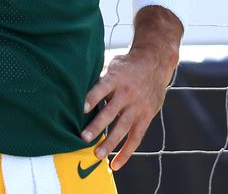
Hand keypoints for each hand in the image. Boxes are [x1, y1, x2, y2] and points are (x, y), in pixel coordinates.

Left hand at [80, 9, 180, 171]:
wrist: (154, 62)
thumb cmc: (126, 65)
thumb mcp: (112, 64)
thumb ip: (98, 78)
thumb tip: (73, 89)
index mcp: (116, 77)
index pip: (102, 88)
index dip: (92, 98)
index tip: (81, 109)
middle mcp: (127, 92)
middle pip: (111, 111)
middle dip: (97, 126)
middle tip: (83, 138)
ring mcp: (138, 106)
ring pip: (123, 127)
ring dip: (110, 143)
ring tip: (97, 155)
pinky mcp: (146, 116)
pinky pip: (136, 137)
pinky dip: (126, 152)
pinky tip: (115, 164)